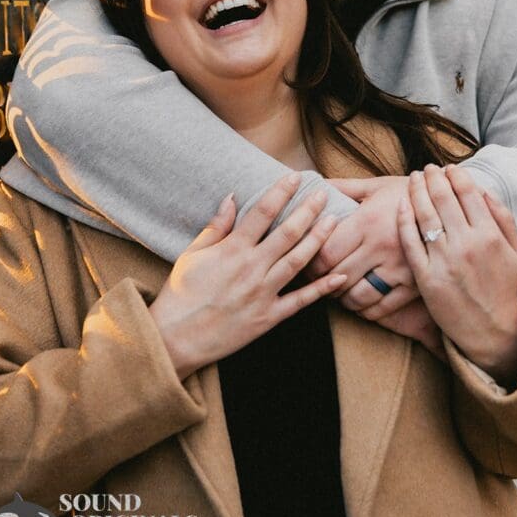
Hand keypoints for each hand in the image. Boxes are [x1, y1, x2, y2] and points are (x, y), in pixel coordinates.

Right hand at [150, 175, 346, 379]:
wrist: (175, 339)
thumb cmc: (180, 295)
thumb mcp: (192, 254)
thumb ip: (216, 226)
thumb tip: (232, 198)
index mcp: (232, 250)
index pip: (262, 212)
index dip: (281, 192)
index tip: (295, 177)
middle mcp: (252, 268)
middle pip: (287, 233)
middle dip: (308, 210)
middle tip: (324, 193)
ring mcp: (263, 293)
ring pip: (298, 261)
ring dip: (319, 239)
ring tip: (335, 221)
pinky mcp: (269, 317)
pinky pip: (301, 301)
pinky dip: (322, 288)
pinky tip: (340, 275)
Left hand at [307, 177, 416, 314]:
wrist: (452, 204)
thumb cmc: (408, 192)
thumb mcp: (377, 185)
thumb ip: (344, 187)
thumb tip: (315, 183)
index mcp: (367, 221)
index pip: (326, 253)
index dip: (311, 263)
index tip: (306, 263)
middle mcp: (381, 247)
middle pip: (338, 276)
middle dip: (321, 281)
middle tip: (316, 280)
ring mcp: (399, 268)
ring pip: (358, 297)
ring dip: (342, 298)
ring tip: (337, 291)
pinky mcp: (414, 284)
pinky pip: (383, 307)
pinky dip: (366, 310)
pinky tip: (360, 302)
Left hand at [398, 165, 516, 386]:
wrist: (490, 331)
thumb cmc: (503, 289)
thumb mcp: (515, 253)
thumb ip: (503, 219)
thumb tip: (485, 190)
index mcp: (490, 236)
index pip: (468, 193)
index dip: (456, 175)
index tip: (449, 168)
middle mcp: (466, 245)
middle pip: (443, 198)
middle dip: (433, 177)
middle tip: (427, 168)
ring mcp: (444, 261)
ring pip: (424, 215)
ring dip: (417, 191)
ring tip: (413, 179)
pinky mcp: (426, 277)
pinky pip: (410, 241)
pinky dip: (404, 219)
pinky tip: (401, 204)